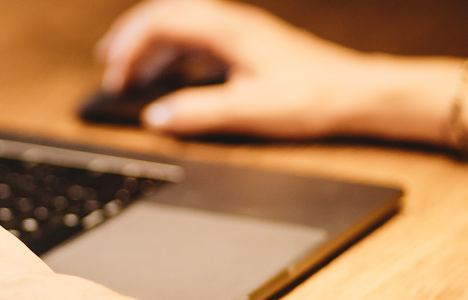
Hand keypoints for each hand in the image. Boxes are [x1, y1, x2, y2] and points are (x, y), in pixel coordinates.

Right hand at [97, 0, 371, 138]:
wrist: (358, 93)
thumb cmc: (314, 95)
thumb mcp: (249, 110)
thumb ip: (198, 113)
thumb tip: (157, 117)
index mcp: (226, 29)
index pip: (159, 23)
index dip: (129, 49)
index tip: (117, 77)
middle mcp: (230, 23)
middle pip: (165, 14)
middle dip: (131, 37)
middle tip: (109, 62)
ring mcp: (239, 31)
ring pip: (181, 24)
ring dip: (152, 44)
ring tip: (133, 71)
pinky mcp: (247, 45)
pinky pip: (198, 38)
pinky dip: (174, 53)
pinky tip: (172, 77)